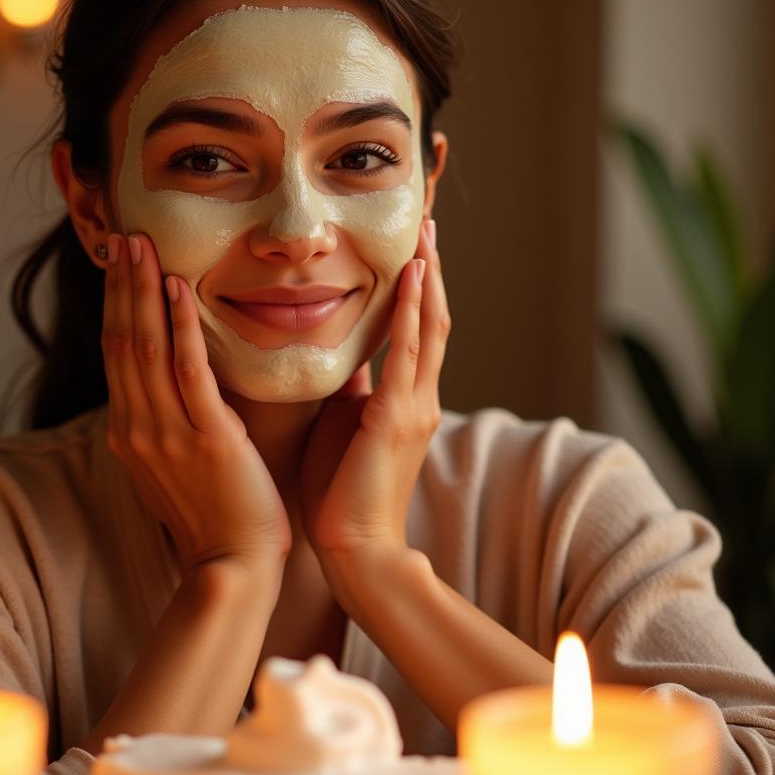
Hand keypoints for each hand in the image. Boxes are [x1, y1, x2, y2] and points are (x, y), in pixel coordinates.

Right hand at [102, 232, 291, 573]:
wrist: (234, 565)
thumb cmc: (214, 514)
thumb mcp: (176, 462)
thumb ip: (168, 420)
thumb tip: (173, 383)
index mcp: (131, 431)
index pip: (116, 355)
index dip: (116, 305)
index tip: (119, 265)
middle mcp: (138, 428)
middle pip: (122, 342)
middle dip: (121, 286)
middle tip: (124, 237)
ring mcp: (167, 433)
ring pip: (146, 348)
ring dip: (142, 292)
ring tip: (142, 246)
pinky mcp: (207, 438)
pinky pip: (189, 371)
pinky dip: (181, 327)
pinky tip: (178, 289)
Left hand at [300, 220, 449, 561]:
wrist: (354, 550)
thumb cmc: (342, 493)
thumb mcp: (348, 427)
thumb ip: (354, 390)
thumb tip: (344, 355)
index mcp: (406, 401)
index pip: (417, 332)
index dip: (418, 290)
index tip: (412, 249)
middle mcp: (419, 398)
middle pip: (432, 320)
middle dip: (431, 272)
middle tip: (427, 224)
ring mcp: (414, 407)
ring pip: (428, 329)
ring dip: (428, 280)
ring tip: (426, 235)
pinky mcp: (396, 418)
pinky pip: (406, 355)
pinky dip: (410, 313)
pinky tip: (413, 278)